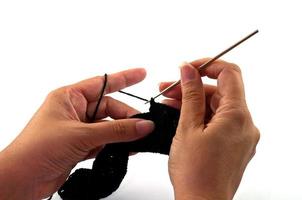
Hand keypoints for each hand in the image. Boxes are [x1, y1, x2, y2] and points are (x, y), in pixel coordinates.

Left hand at [0, 68, 153, 199]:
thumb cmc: (36, 149)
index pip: (103, 83)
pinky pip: (105, 141)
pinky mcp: (81, 146)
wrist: (21, 180)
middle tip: (142, 126)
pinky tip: (126, 149)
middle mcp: (74, 111)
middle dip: (126, 116)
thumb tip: (142, 125)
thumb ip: (116, 130)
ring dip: (122, 133)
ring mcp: (78, 129)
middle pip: (109, 108)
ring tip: (137, 139)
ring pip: (108, 126)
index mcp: (69, 97)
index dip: (124, 78)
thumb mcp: (81, 135)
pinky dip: (115, 145)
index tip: (142, 74)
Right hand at [160, 59, 259, 199]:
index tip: (188, 67)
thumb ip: (190, 94)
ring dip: (194, 102)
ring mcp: (240, 136)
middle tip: (169, 89)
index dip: (208, 65)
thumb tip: (188, 70)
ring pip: (217, 107)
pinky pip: (219, 122)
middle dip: (193, 87)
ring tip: (170, 104)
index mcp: (237, 116)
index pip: (229, 73)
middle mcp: (245, 125)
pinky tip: (182, 117)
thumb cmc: (195, 173)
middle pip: (220, 92)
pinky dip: (201, 116)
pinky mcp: (234, 144)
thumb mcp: (188, 127)